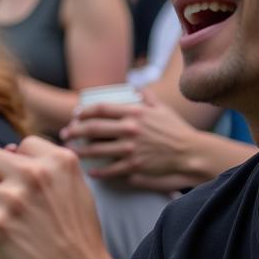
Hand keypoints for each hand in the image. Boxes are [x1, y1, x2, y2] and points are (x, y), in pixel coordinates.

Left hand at [61, 89, 194, 189]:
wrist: (193, 153)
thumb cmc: (177, 130)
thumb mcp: (163, 110)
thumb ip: (148, 98)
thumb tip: (137, 87)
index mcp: (135, 113)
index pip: (101, 109)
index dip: (84, 112)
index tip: (75, 116)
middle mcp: (131, 129)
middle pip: (93, 128)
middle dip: (75, 131)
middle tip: (65, 134)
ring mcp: (132, 148)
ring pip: (97, 149)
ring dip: (81, 151)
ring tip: (71, 151)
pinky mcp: (135, 166)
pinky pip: (111, 169)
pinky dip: (98, 171)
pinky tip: (91, 171)